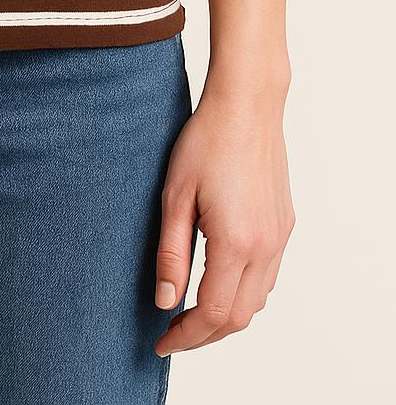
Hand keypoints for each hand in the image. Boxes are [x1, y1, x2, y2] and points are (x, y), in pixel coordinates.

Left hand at [152, 73, 295, 354]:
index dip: (185, 335)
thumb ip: (171, 253)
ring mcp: (279, 237)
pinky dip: (243, 293)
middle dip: (204, 335)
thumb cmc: (206, 141)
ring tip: (190, 312)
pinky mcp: (284, 226)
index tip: (162, 342)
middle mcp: (265, 246)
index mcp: (236, 242)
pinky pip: (267, 277)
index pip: (212, 313)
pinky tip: (219, 283)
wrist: (247, 105)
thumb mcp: (175, 196)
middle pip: (238, 317)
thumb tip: (164, 301)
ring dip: (225, 317)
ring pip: (256, 301)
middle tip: (172, 333)